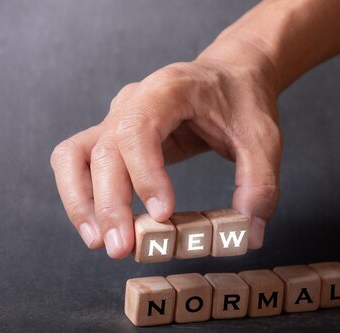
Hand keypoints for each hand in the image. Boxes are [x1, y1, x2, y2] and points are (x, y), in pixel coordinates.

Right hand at [50, 41, 281, 258]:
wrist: (232, 77)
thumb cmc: (244, 101)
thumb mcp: (264, 139)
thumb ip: (259, 185)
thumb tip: (248, 236)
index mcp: (170, 90)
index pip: (139, 129)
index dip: (145, 173)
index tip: (163, 214)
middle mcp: (134, 100)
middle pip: (104, 150)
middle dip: (109, 203)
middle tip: (123, 248)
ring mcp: (118, 117)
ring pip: (75, 156)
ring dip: (82, 202)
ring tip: (99, 241)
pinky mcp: (115, 137)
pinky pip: (80, 163)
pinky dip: (81, 196)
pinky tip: (97, 227)